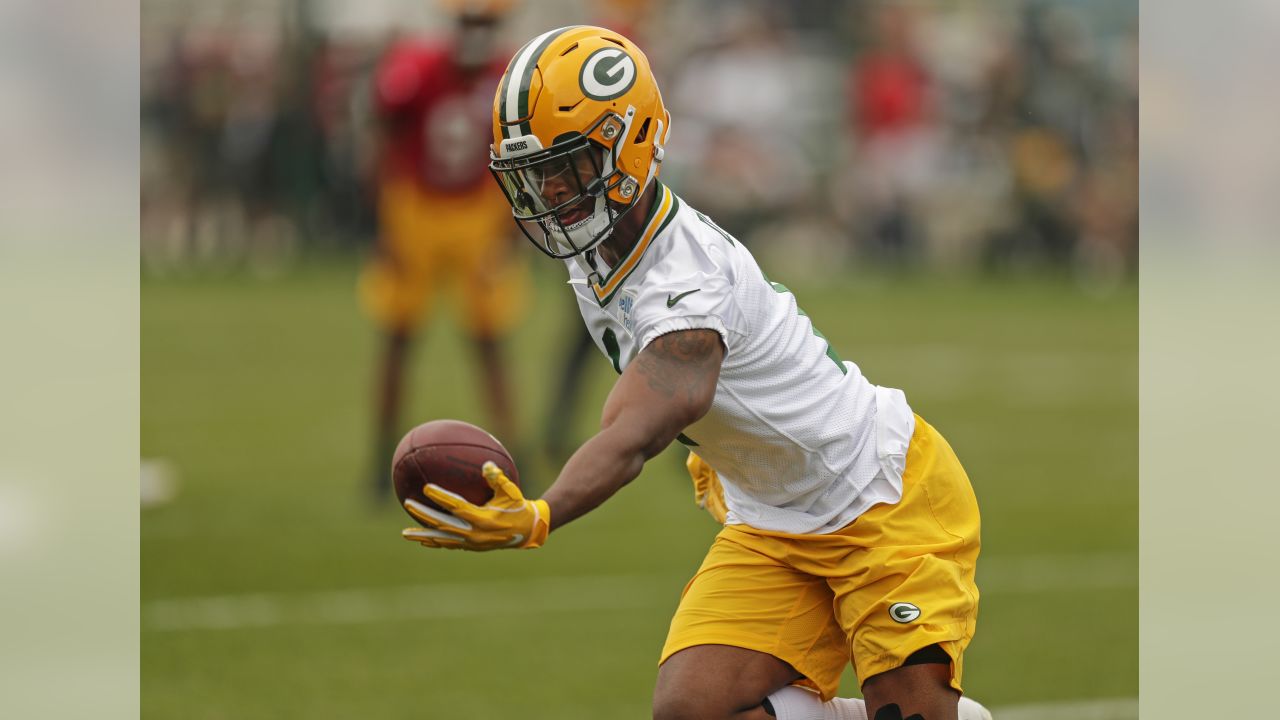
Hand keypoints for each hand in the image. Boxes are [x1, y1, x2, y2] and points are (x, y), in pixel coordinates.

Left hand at [402, 461, 550, 550]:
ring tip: (405, 534)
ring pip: (442, 539)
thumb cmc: (518, 507)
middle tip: (407, 504)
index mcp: (482, 518)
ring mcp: (471, 543)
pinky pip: (449, 544)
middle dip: (423, 515)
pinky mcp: (471, 547)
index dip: (440, 498)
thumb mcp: (511, 491)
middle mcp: (473, 533)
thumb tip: (487, 464)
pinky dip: (436, 542)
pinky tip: (424, 540)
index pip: (456, 507)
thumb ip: (498, 478)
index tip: (425, 488)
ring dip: (423, 535)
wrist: (527, 530)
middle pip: (442, 524)